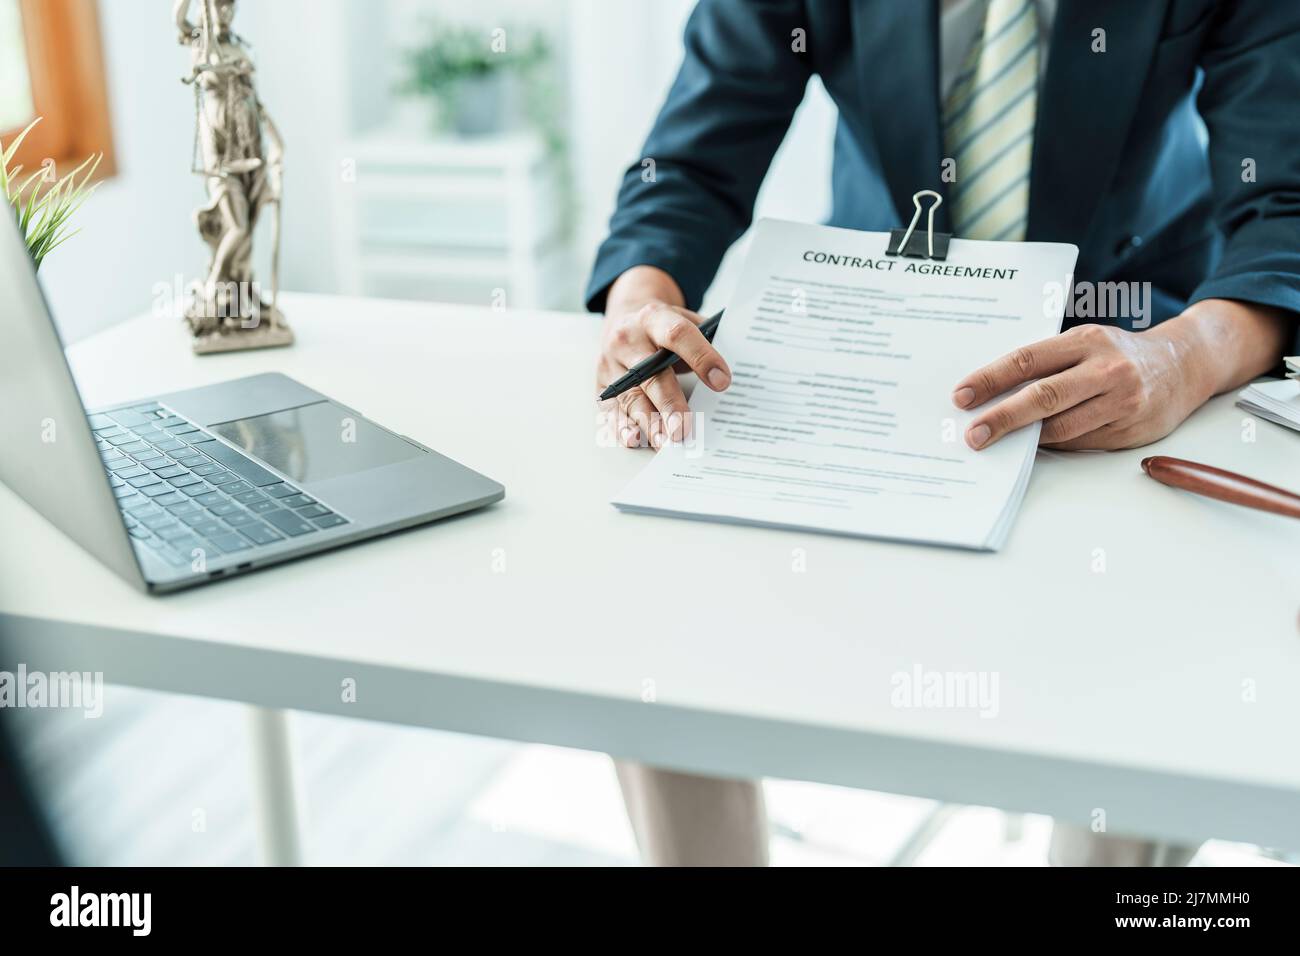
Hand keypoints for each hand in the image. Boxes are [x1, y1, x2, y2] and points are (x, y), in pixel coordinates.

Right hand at [597, 267, 731, 447]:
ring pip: (630, 397)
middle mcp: (628, 340)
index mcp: (653, 317)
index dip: (701, 357)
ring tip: (667, 443)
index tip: (722, 382)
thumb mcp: (684, 319)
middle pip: (651, 375)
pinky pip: (611, 409)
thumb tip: (729, 373)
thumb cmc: (662, 326)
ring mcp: (612, 364)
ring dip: (649, 423)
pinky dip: (622, 426)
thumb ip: (706, 339)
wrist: (624, 317)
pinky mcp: (603, 385)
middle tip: (685, 429)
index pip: (677, 335)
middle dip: (670, 404)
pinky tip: (636, 438)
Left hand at [951, 321, 1214, 450]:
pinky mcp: (1131, 429)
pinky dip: (1054, 445)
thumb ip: (1048, 362)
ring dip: (1026, 438)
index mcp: (1086, 340)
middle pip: (1043, 397)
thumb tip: (995, 392)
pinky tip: (1035, 445)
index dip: (991, 379)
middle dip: (1002, 418)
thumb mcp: (1087, 342)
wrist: (1185, 364)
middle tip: (973, 434)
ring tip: (997, 443)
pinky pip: (1081, 443)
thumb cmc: (1120, 353)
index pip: (1028, 360)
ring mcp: (1122, 401)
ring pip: (1062, 427)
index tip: (962, 396)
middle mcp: (1106, 369)